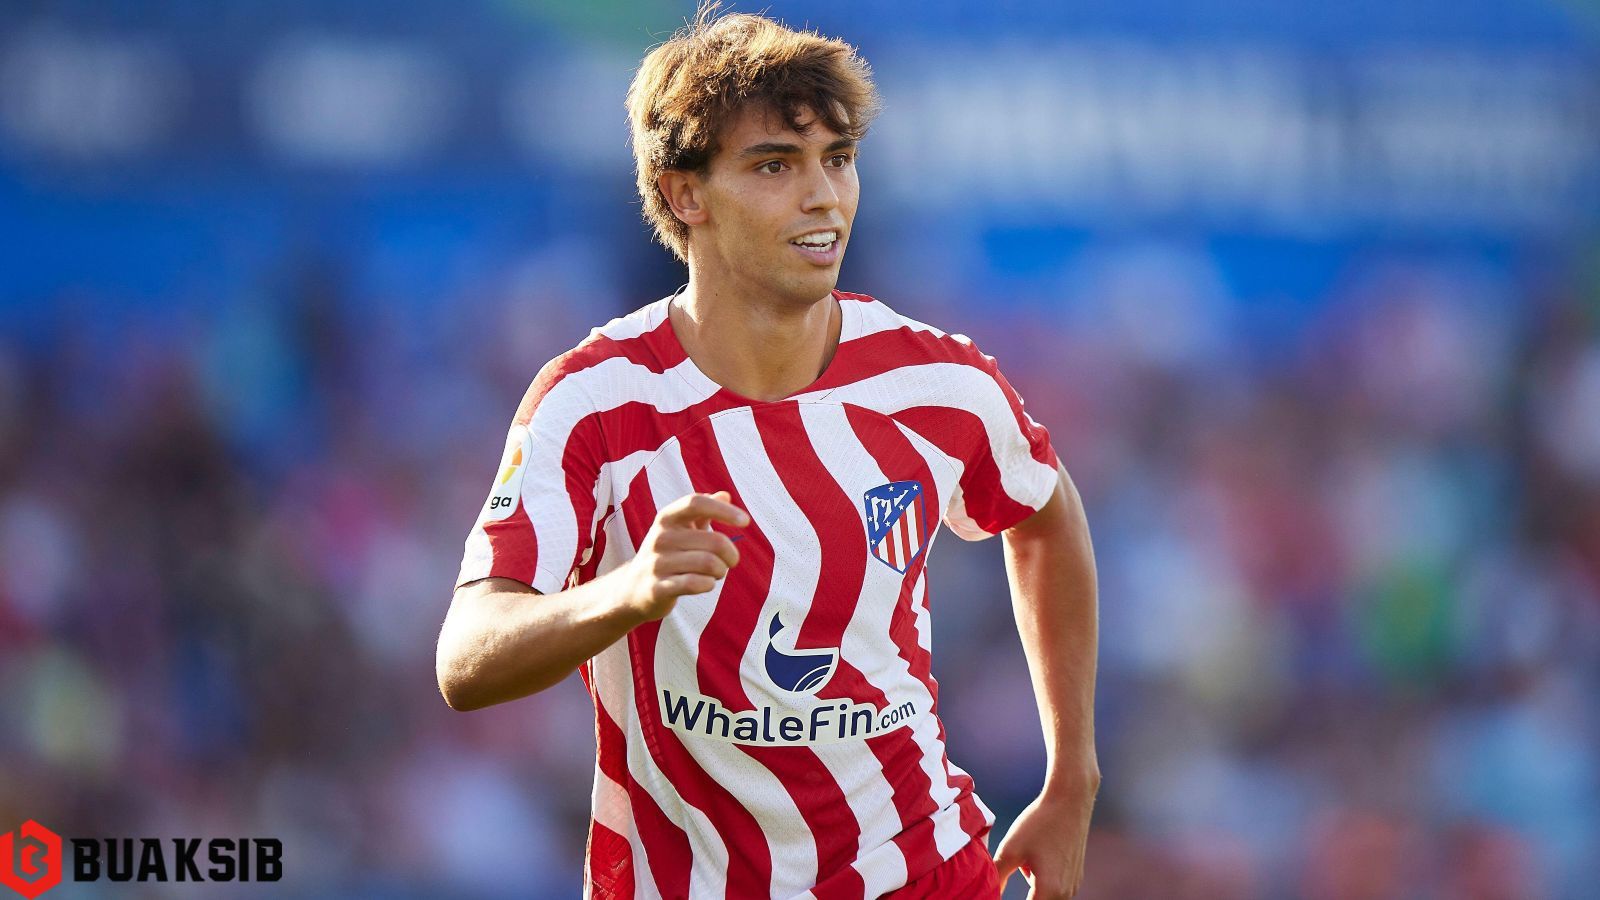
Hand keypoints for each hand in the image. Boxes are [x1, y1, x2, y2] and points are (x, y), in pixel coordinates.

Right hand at [619, 490, 746, 621]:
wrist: (632, 589)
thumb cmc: (666, 554)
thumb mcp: (680, 529)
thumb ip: (703, 511)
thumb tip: (725, 495)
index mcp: (666, 518)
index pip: (696, 503)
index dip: (724, 510)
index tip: (746, 522)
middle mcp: (660, 537)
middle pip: (714, 541)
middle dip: (731, 554)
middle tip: (730, 561)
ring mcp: (656, 563)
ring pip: (709, 564)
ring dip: (721, 571)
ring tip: (717, 573)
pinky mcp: (657, 588)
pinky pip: (694, 584)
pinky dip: (709, 584)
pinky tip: (707, 583)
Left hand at [993, 771, 1099, 898]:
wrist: (1070, 799)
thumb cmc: (1040, 822)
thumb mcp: (1011, 849)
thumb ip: (997, 877)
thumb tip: (986, 893)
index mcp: (1050, 890)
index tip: (997, 896)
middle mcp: (1066, 893)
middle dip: (1023, 895)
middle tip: (1018, 866)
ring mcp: (1073, 884)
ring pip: (1045, 895)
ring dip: (1033, 886)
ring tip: (1028, 855)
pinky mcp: (1076, 875)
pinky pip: (1054, 886)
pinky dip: (1042, 877)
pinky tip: (1039, 852)